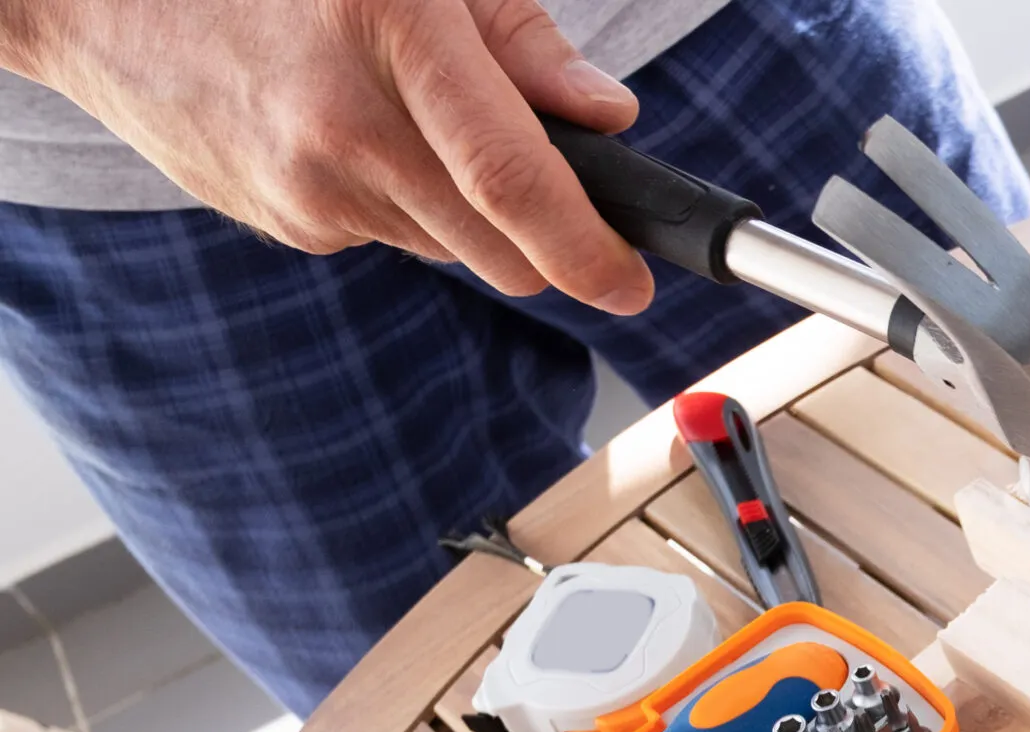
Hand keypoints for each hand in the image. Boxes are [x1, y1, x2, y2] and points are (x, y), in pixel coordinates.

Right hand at [1, 0, 653, 311]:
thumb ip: (519, 40)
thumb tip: (607, 116)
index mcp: (395, 37)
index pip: (517, 181)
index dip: (591, 248)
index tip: (634, 282)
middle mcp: (350, 126)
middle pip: (502, 249)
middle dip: (549, 242)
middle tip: (558, 195)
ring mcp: (308, 186)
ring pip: (451, 250)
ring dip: (468, 213)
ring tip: (412, 121)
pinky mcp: (282, 221)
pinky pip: (384, 236)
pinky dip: (398, 201)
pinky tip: (348, 132)